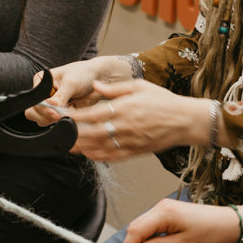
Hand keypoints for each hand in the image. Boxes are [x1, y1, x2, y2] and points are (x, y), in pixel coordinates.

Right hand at [25, 57, 131, 125]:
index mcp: (41, 82)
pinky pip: (59, 121)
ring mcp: (53, 104)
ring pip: (47, 120)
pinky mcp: (62, 112)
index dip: (43, 109)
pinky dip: (66, 119)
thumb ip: (60, 97)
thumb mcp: (71, 83)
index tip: (55, 113)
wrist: (99, 77)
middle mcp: (45, 94)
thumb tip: (50, 107)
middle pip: (36, 113)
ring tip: (71, 108)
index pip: (34, 101)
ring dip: (58, 118)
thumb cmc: (84, 73)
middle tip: (62, 113)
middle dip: (49, 115)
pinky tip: (73, 111)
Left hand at [71, 80, 208, 161]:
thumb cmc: (164, 102)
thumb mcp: (139, 86)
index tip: (59, 115)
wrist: (185, 120)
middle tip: (57, 132)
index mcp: (122, 108)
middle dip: (71, 133)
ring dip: (80, 147)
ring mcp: (128, 141)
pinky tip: (88, 153)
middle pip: (89, 133)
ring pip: (97, 147)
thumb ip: (115, 88)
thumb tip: (96, 86)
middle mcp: (123, 126)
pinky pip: (111, 157)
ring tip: (67, 144)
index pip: (89, 114)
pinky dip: (97, 156)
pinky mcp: (135, 152)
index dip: (71, 117)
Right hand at [122, 198, 239, 242]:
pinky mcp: (168, 212)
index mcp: (164, 213)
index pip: (135, 230)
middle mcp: (161, 207)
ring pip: (142, 227)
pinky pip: (152, 225)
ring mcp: (164, 209)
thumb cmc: (210, 233)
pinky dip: (151, 238)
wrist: (228, 223)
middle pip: (136, 227)